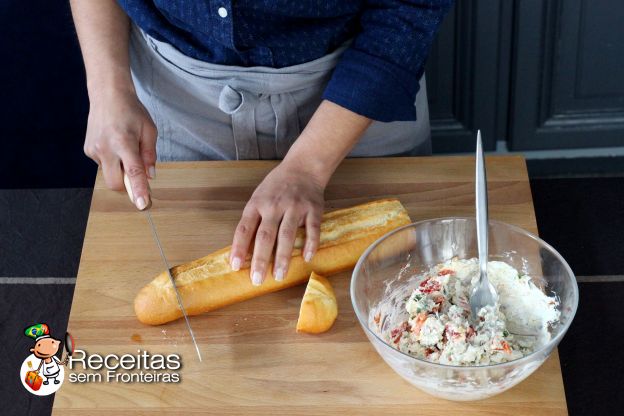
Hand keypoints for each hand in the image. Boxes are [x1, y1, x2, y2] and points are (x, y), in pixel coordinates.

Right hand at [83, 87, 156, 209]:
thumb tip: (150, 176)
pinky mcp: (88, 150)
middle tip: (136, 172)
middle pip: (115, 183)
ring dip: (119, 169)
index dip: (138, 190)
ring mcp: (94, 150)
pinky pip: (103, 165)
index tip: (142, 205)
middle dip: (127, 185)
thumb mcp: (149, 130)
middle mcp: (105, 148)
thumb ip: (150, 155)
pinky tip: (114, 144)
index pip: (133, 172)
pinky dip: (112, 161)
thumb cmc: (131, 111)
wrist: (107, 95)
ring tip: (124, 147)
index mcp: (124, 142)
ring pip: (109, 174)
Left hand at [230, 160, 325, 285]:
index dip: (238, 248)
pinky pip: (312, 229)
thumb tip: (243, 250)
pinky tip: (306, 257)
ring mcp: (295, 207)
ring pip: (287, 235)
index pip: (244, 229)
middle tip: (257, 279)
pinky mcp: (313, 209)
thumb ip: (253, 220)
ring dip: (282, 257)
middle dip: (260, 259)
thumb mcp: (259, 197)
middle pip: (265, 236)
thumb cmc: (277, 186)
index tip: (235, 267)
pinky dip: (310, 243)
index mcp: (257, 204)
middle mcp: (274, 205)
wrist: (303, 167)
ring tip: (279, 276)